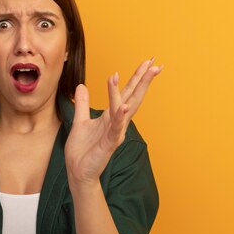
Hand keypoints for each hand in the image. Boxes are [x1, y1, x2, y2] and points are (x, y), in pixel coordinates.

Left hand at [65, 57, 162, 185]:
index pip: (126, 93)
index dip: (136, 78)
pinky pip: (116, 127)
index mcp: (111, 116)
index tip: (147, 62)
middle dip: (143, 80)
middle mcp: (117, 122)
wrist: (78, 171)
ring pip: (126, 107)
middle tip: (155, 63)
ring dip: (134, 89)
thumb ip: (83, 104)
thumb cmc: (82, 150)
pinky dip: (120, 116)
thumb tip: (82, 86)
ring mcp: (115, 132)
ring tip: (143, 72)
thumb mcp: (80, 121)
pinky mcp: (109, 143)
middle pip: (132, 97)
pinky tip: (123, 105)